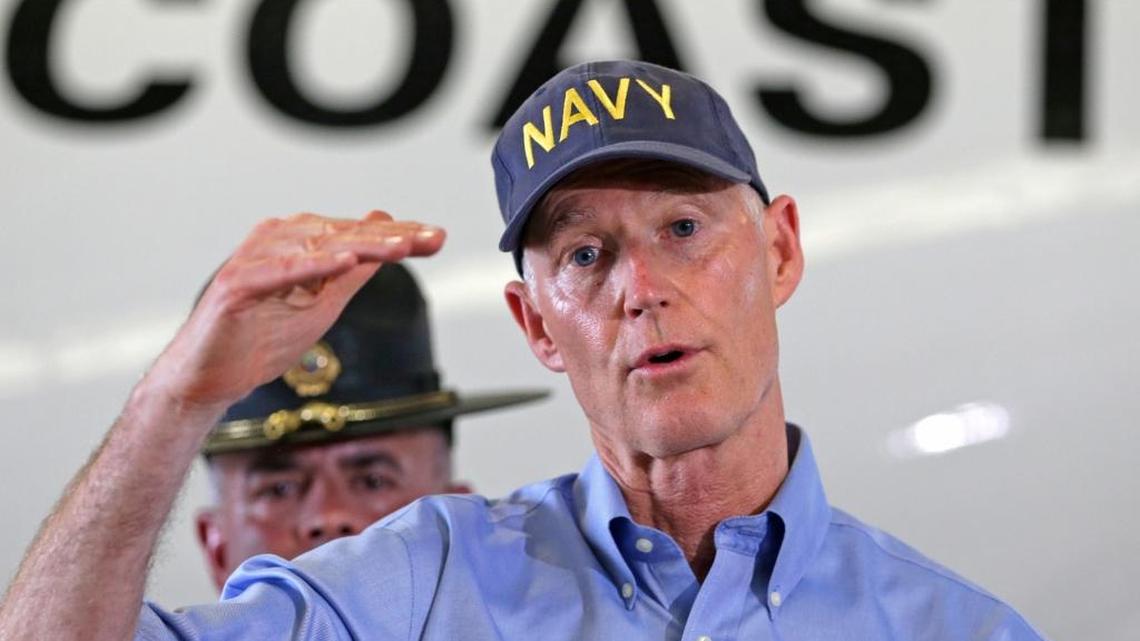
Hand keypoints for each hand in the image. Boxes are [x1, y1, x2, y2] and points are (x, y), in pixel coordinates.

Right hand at [149, 210, 444, 409]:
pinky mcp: (236, 284)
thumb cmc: (262, 338)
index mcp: (297, 241)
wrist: (211, 379)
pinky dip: (313, 264)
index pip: (357, 234)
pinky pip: (281, 271)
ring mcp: (255, 259)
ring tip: (401, 247)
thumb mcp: (325, 304)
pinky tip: (345, 261)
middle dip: (391, 235)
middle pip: (344, 233)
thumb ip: (356, 270)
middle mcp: (276, 240)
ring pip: (318, 246)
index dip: (399, 235)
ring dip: (362, 244)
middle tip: (432, 237)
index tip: (438, 238)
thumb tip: (390, 232)